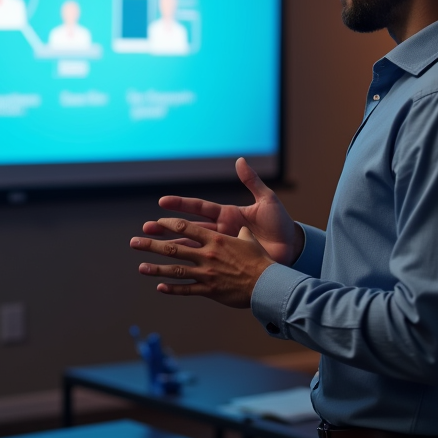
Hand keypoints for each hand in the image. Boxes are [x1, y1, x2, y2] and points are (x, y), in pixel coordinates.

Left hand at [131, 219, 273, 307]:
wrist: (268, 283)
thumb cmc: (261, 260)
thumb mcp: (249, 240)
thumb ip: (239, 233)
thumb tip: (239, 228)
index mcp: (216, 240)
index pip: (186, 228)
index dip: (168, 225)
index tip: (155, 223)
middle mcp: (207, 255)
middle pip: (174, 247)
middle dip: (152, 245)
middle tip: (134, 242)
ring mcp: (207, 274)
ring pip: (176, 270)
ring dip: (156, 269)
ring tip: (140, 267)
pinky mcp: (210, 290)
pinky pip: (187, 290)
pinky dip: (173, 289)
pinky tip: (159, 288)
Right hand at [145, 157, 300, 265]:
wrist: (291, 248)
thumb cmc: (280, 224)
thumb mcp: (267, 201)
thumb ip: (252, 181)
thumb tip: (240, 160)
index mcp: (227, 215)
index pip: (199, 208)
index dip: (181, 205)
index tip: (162, 202)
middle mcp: (220, 231)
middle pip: (187, 230)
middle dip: (166, 230)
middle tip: (146, 229)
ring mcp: (221, 249)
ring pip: (189, 251)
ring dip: (169, 252)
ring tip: (149, 254)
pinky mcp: (226, 264)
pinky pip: (202, 269)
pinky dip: (186, 273)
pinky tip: (168, 276)